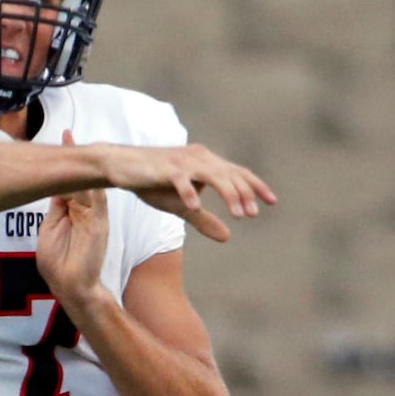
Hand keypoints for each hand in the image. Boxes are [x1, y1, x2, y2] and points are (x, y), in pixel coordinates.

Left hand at [37, 131, 110, 318]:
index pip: (69, 180)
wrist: (72, 287)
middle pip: (81, 178)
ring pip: (90, 184)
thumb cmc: (59, 263)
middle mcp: (86, 209)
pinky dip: (93, 180)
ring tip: (75, 141)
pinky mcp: (98, 223)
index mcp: (73, 210)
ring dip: (86, 164)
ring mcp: (94, 215)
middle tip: (68, 133)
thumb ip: (57, 208)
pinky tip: (90, 164)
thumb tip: (54, 186)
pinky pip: (97, 198)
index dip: (66, 161)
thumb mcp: (51, 228)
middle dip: (76, 156)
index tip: (62, 139)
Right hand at [100, 141, 275, 243]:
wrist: (121, 167)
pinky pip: (180, 179)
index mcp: (206, 163)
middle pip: (230, 174)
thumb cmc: (154, 184)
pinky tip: (196, 205)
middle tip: (253, 215)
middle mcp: (199, 158)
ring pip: (212, 174)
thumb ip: (204, 219)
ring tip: (238, 214)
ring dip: (228, 193)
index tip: (273, 202)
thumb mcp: (183, 207)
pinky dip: (189, 191)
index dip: (256, 186)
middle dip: (244, 194)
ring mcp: (182, 162)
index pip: (237, 173)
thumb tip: (228, 237)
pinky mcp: (164, 167)